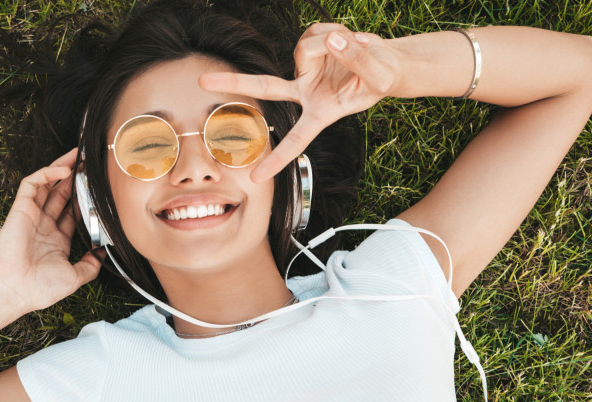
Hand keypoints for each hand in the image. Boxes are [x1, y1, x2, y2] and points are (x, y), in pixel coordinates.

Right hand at [0, 148, 102, 312]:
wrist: (13, 289)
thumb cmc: (39, 288)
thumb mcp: (74, 278)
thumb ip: (90, 266)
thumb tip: (102, 254)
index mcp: (57, 240)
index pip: (74, 212)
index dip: (85, 199)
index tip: (100, 188)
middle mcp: (45, 225)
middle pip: (62, 193)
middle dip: (76, 177)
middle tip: (90, 162)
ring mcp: (32, 215)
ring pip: (48, 184)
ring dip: (63, 167)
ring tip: (79, 154)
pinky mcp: (21, 208)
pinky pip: (32, 184)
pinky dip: (47, 173)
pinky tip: (64, 169)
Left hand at [199, 24, 401, 181]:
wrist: (390, 62)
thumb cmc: (384, 77)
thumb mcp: (379, 75)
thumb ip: (357, 59)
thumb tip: (332, 39)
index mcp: (320, 112)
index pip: (296, 140)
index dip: (277, 160)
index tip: (255, 180)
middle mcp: (306, 92)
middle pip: (265, 87)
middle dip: (234, 82)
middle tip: (201, 81)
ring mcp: (305, 69)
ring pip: (306, 46)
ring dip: (333, 41)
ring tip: (355, 47)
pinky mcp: (310, 47)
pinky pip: (314, 32)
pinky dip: (333, 31)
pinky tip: (347, 39)